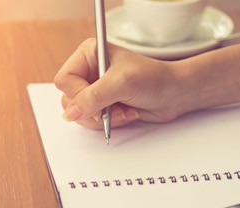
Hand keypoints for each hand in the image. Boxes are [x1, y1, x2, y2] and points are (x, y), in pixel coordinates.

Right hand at [54, 38, 183, 128]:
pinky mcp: (103, 105)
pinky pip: (92, 121)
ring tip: (123, 109)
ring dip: (103, 117)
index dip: (78, 94)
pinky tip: (126, 113)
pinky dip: (109, 122)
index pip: (65, 79)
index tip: (97, 100)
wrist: (174, 94)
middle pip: (69, 99)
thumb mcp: (121, 84)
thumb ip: (93, 97)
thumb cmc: (154, 79)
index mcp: (90, 54)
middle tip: (114, 106)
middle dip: (93, 109)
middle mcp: (90, 70)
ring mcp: (96, 89)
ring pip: (80, 114)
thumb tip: (70, 112)